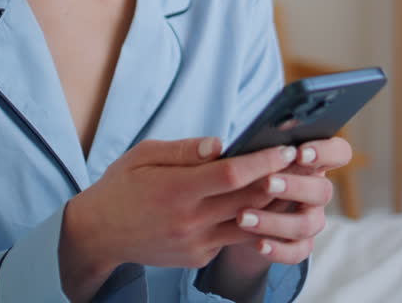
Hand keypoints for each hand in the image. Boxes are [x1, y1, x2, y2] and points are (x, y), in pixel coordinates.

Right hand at [59, 137, 296, 299]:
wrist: (98, 235)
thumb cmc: (122, 186)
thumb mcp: (144, 156)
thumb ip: (184, 150)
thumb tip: (222, 143)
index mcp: (176, 190)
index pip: (231, 175)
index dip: (263, 161)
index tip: (286, 148)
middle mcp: (189, 221)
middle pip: (248, 200)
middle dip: (280, 180)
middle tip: (303, 161)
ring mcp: (196, 244)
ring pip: (248, 225)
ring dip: (273, 204)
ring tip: (293, 182)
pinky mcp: (199, 259)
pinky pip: (232, 238)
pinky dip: (250, 221)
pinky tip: (263, 203)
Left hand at [223, 136, 351, 265]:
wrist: (226, 212)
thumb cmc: (231, 173)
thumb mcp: (227, 157)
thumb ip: (222, 150)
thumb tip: (215, 145)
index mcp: (308, 159)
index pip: (338, 152)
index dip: (325, 152)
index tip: (299, 153)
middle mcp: (314, 189)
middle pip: (323, 190)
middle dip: (295, 186)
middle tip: (267, 183)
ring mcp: (309, 218)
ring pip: (308, 224)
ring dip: (277, 220)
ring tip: (243, 217)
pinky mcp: (298, 244)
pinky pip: (297, 252)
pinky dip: (278, 249)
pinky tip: (256, 244)